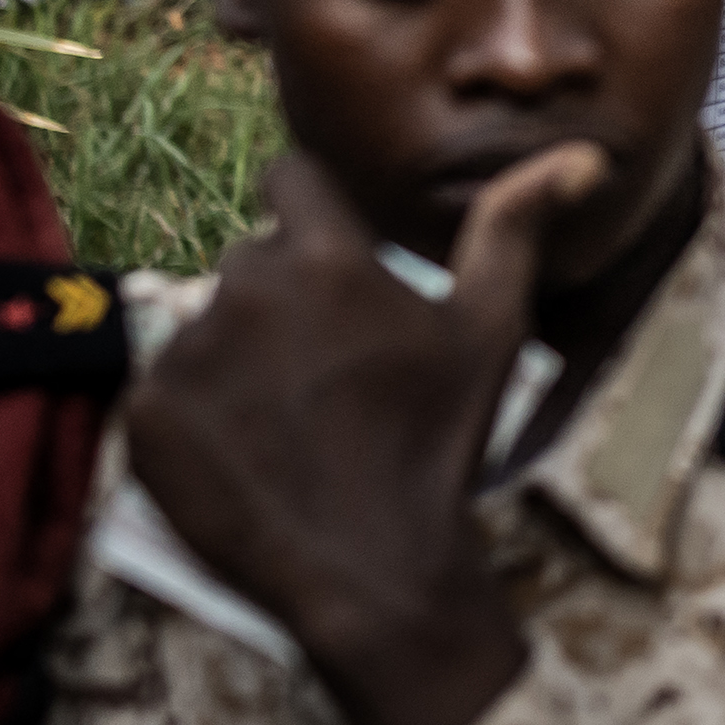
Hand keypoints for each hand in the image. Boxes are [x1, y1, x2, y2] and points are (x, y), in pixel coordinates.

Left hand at [125, 144, 604, 724]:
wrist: (371, 570)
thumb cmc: (440, 444)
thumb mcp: (492, 332)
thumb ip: (515, 228)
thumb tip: (579, 154)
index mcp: (325, 258)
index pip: (289, 178)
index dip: (312, 209)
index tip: (333, 259)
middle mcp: (241, 289)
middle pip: (252, 259)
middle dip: (285, 297)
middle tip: (329, 369)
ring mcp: (184, 354)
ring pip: (207, 324)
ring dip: (240, 354)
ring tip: (289, 418)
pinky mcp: (144, 414)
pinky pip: (165, 386)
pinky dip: (197, 410)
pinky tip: (246, 450)